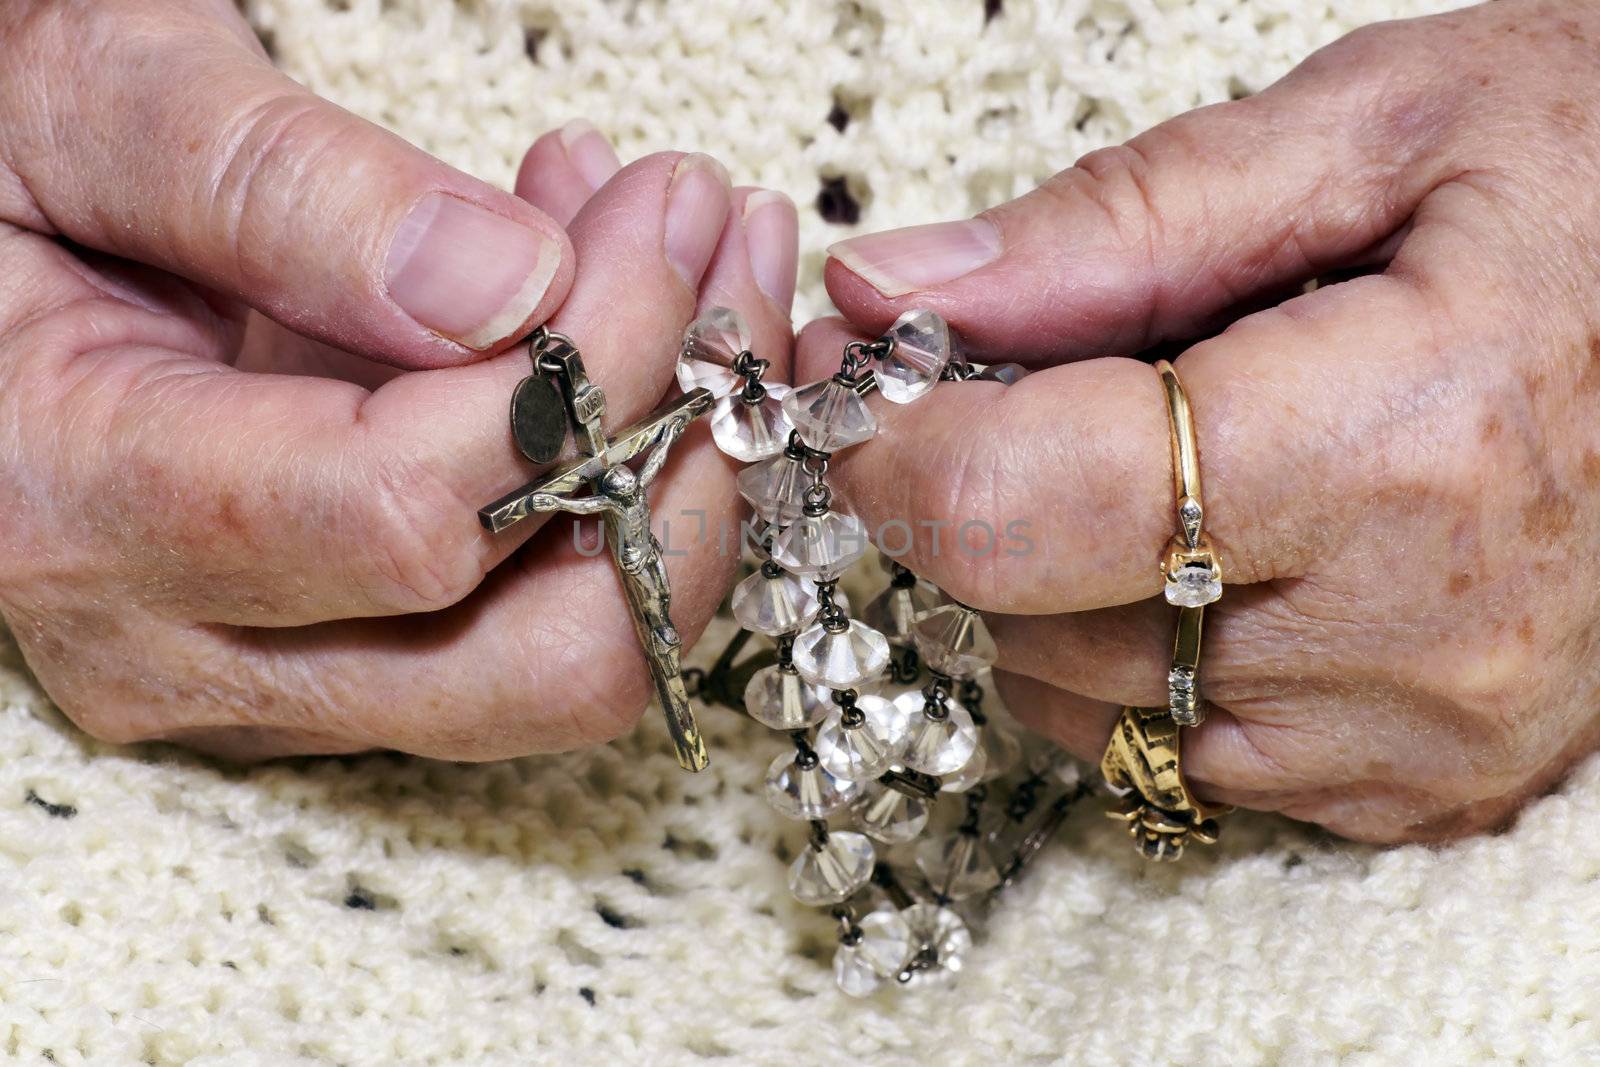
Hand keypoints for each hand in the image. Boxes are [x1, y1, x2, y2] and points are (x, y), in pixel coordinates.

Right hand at [0, 0, 798, 760]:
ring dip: (677, 472)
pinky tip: (609, 319)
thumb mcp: (83, 104)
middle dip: (679, 459)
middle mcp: (185, 644)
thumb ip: (282, 188)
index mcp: (84, 507)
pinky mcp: (334, 653)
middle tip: (723, 270)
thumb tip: (517, 290)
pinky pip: (532, 614)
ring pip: (568, 660)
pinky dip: (618, 480)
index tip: (661, 224)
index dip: (581, 377)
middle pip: (538, 656)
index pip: (412, 513)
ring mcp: (272, 673)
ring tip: (693, 269)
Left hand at [807, 0, 1599, 842]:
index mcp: (1402, 443)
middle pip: (1034, 614)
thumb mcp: (1382, 129)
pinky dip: (1142, 655)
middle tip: (1011, 389)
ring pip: (1086, 702)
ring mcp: (1425, 734)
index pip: (1027, 508)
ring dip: (1055, 581)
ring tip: (1151, 456)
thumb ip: (1117, 220)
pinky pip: (1179, 754)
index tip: (864, 380)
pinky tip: (1218, 553)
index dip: (898, 446)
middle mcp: (1415, 634)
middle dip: (975, 496)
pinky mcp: (1428, 784)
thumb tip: (890, 291)